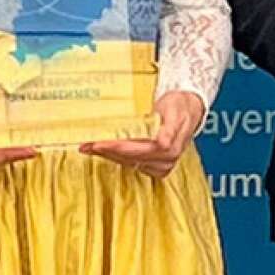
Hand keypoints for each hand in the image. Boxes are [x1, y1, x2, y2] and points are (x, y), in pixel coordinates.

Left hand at [81, 90, 204, 178]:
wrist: (188, 109)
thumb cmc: (179, 106)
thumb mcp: (175, 110)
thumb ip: (169, 129)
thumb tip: (163, 143)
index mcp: (170, 147)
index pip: (138, 151)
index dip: (118, 148)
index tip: (100, 144)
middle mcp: (165, 160)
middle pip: (130, 158)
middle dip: (106, 151)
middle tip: (86, 144)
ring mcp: (161, 166)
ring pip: (128, 162)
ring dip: (108, 155)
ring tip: (89, 147)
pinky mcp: (155, 167)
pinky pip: (131, 163)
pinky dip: (115, 156)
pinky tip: (103, 151)